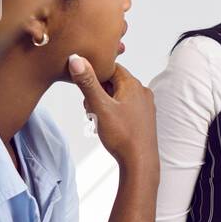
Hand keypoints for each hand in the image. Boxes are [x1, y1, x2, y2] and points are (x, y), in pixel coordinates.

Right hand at [68, 56, 157, 172]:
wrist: (140, 162)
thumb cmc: (123, 136)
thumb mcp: (99, 107)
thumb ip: (87, 82)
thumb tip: (76, 59)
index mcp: (133, 85)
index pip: (111, 67)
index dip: (95, 75)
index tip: (86, 88)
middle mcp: (142, 92)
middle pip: (113, 82)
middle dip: (97, 93)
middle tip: (91, 109)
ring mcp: (144, 106)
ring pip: (117, 96)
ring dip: (103, 104)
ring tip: (98, 119)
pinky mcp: (143, 118)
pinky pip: (124, 108)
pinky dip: (112, 113)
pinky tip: (107, 126)